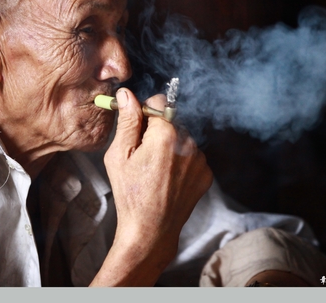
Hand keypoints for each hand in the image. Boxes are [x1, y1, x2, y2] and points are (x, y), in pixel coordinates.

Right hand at [90, 88, 212, 285]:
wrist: (151, 230)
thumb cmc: (130, 194)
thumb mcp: (119, 155)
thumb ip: (127, 121)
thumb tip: (127, 94)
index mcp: (165, 134)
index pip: (159, 101)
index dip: (145, 113)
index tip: (138, 130)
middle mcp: (188, 143)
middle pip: (172, 121)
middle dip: (158, 131)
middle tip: (144, 156)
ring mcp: (200, 160)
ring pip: (183, 139)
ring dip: (171, 147)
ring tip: (156, 171)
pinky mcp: (206, 174)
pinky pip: (193, 157)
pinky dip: (182, 163)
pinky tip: (168, 179)